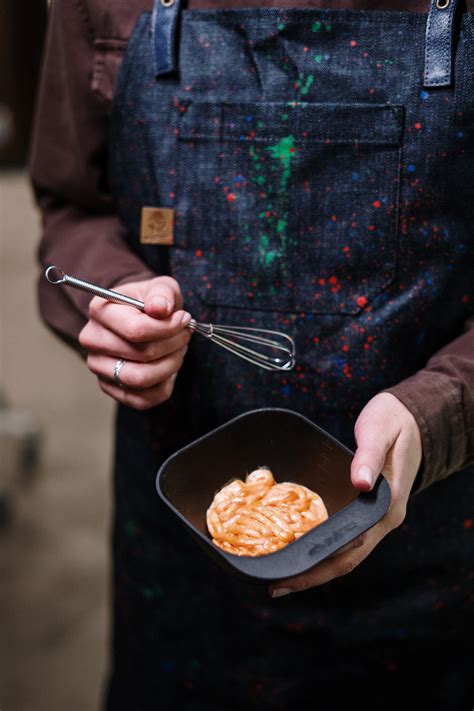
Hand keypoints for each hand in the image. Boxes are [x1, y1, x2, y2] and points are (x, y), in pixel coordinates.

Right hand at [79, 276, 191, 409]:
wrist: (138, 317)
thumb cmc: (150, 302)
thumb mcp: (161, 287)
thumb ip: (162, 293)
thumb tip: (160, 308)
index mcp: (101, 310)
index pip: (136, 330)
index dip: (168, 328)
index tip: (184, 320)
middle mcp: (93, 340)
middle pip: (142, 354)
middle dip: (174, 345)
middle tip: (185, 335)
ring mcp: (98, 366)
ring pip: (141, 379)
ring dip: (170, 366)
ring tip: (178, 351)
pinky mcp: (109, 387)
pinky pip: (142, 399)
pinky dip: (164, 386)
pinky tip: (168, 369)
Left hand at [269, 392, 422, 597]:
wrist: (412, 419)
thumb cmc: (393, 422)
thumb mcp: (380, 431)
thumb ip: (370, 455)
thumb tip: (361, 482)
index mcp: (388, 505)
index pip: (354, 545)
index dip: (324, 564)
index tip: (295, 574)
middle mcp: (383, 519)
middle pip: (347, 559)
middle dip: (313, 576)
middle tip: (276, 587)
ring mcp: (376, 518)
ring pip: (345, 554)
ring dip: (316, 568)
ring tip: (282, 578)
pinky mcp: (367, 511)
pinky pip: (343, 538)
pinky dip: (322, 550)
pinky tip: (300, 551)